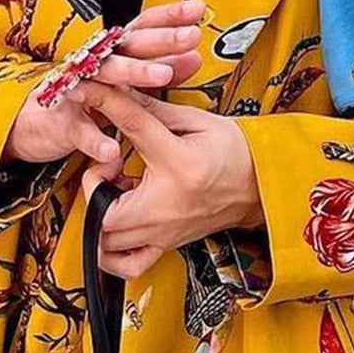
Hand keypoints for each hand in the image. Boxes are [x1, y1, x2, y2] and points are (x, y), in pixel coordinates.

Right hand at [3, 1, 205, 165]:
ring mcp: (77, 90)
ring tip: (163, 75)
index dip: (169, 17)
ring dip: (134, 72)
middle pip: (128, 44)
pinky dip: (95, 140)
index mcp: (112, 54)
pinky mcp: (62, 122)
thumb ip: (160, 67)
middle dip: (160, 39)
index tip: (197, 10)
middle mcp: (94, 64)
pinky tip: (110, 148)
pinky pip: (79, 130)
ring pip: (105, 76)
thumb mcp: (127, 80)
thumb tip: (194, 54)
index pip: (141, 27)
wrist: (35, 123)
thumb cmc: (86, 97)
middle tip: (189, 36)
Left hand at [75, 83, 264, 277]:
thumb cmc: (236, 154)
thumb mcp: (198, 122)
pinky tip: (116, 224)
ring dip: (99, 214)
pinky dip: (111, 249)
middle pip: (104, 209)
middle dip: (93, 185)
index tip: (89, 91)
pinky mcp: (166, 245)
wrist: (264, 185)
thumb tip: (121, 89)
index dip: (106, 103)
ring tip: (113, 193)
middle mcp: (168, 206)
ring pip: (107, 239)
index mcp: (180, 164)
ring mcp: (165, 232)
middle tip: (107, 167)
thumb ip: (153, 109)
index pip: (131, 126)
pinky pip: (127, 263)